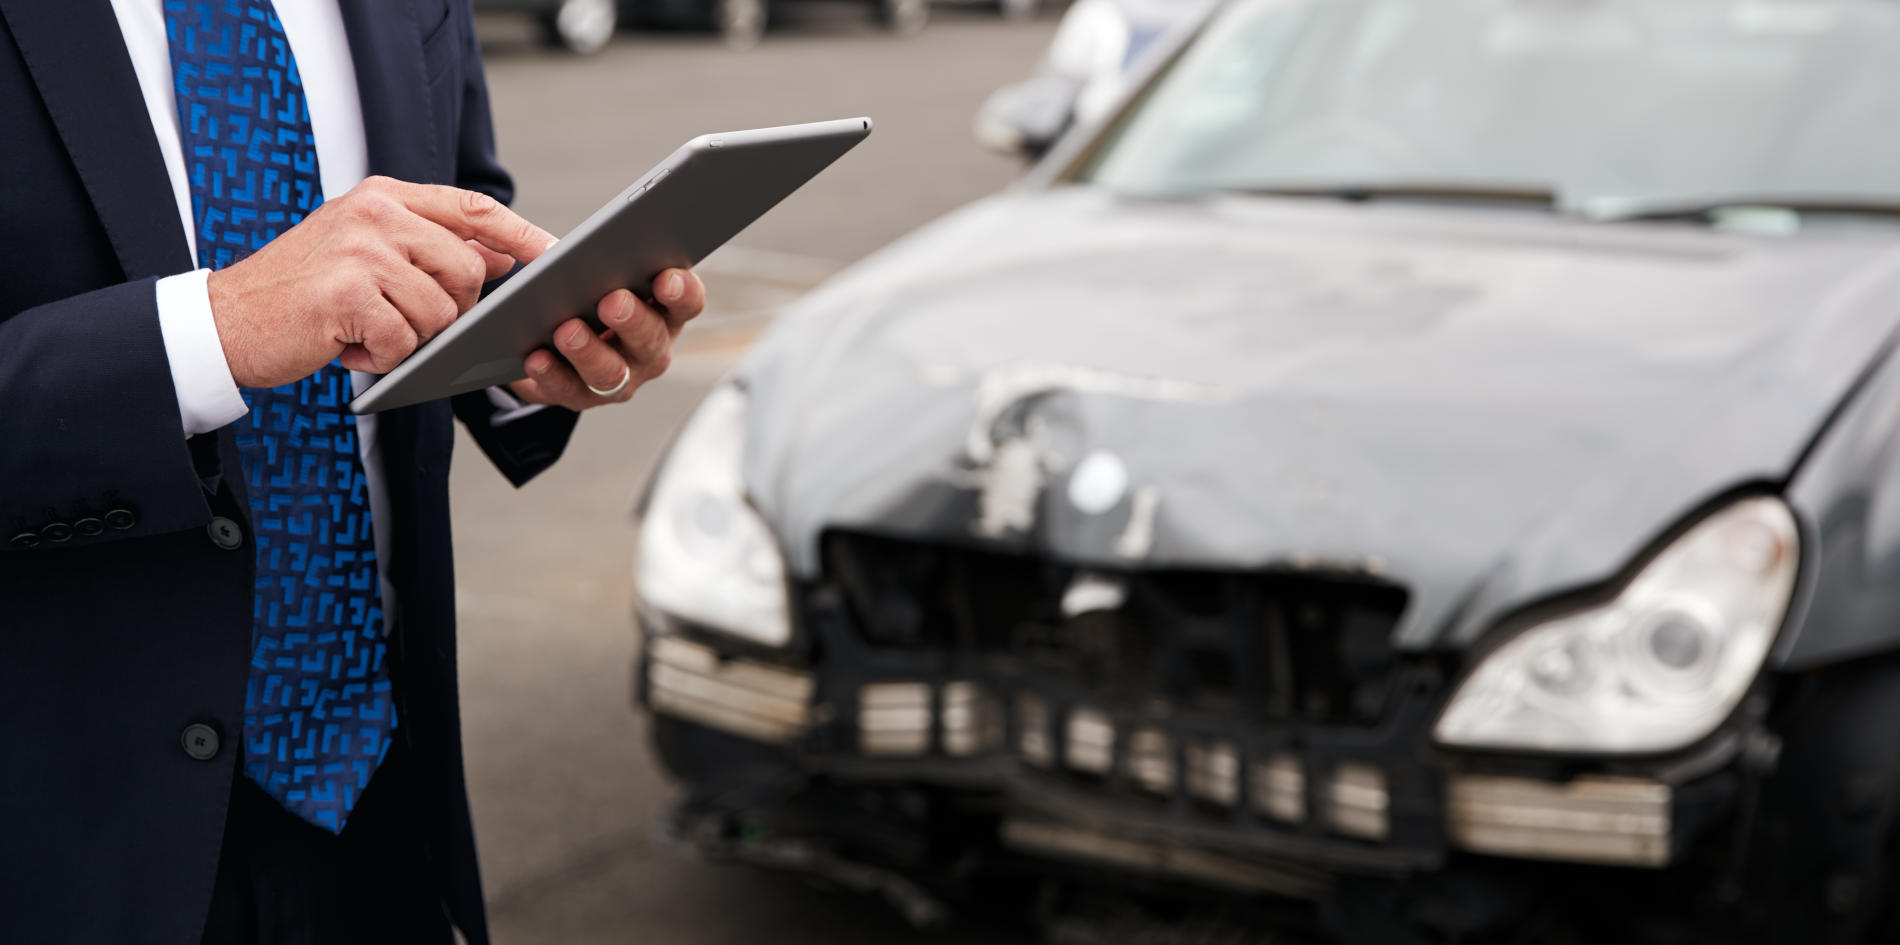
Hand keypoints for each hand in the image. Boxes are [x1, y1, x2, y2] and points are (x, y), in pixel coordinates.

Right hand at [206, 176, 555, 387]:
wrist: (227, 320)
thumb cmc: (303, 293)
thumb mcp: (367, 250)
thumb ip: (431, 245)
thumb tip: (506, 255)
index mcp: (384, 196)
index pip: (474, 207)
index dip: (522, 234)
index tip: (557, 255)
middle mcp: (375, 213)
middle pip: (470, 269)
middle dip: (451, 309)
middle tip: (402, 319)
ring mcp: (360, 251)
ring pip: (441, 311)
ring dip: (410, 337)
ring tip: (364, 330)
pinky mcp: (347, 294)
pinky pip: (404, 340)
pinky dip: (380, 357)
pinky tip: (346, 345)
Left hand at [505, 267, 705, 409]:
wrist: (544, 336)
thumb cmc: (578, 293)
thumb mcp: (592, 270)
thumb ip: (595, 258)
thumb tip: (570, 251)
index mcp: (662, 311)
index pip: (687, 302)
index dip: (682, 292)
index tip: (665, 278)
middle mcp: (650, 349)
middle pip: (652, 338)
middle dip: (633, 320)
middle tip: (612, 301)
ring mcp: (621, 378)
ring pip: (613, 372)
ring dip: (591, 352)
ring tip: (567, 330)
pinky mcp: (583, 397)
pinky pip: (568, 389)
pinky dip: (552, 373)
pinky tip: (536, 357)